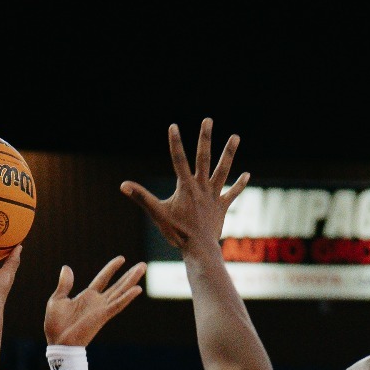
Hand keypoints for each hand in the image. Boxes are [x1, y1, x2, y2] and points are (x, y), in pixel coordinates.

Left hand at [43, 257, 146, 347]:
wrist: (57, 342)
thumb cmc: (56, 325)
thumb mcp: (57, 299)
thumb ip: (65, 284)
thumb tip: (67, 267)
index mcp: (87, 297)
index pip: (103, 279)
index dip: (112, 269)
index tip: (121, 259)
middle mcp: (98, 302)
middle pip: (118, 285)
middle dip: (130, 275)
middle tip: (143, 266)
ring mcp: (102, 309)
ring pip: (121, 292)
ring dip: (132, 280)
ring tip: (142, 269)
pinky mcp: (102, 316)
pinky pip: (117, 305)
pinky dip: (127, 297)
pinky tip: (137, 289)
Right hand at [123, 120, 249, 256]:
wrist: (199, 249)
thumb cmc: (177, 232)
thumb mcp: (157, 214)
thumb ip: (141, 197)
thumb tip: (123, 185)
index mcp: (186, 187)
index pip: (178, 160)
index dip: (175, 143)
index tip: (173, 126)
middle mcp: (202, 187)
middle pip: (204, 158)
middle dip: (205, 138)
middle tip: (208, 120)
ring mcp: (214, 196)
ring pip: (223, 170)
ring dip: (229, 153)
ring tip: (236, 136)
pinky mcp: (222, 206)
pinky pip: (233, 193)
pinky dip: (240, 184)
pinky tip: (247, 174)